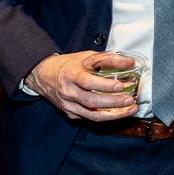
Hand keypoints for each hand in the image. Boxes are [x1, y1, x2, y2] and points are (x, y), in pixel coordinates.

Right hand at [24, 51, 139, 121]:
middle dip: (113, 103)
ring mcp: (69, 105)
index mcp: (71, 75)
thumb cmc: (67, 65)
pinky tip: (118, 113)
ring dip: (114, 115)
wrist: (44, 75)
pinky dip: (106, 117)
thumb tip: (129, 62)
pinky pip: (90, 118)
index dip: (105, 86)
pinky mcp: (71, 113)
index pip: (88, 82)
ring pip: (92, 115)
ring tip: (129, 109)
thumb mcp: (86, 56)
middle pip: (91, 101)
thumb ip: (107, 59)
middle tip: (129, 100)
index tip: (120, 86)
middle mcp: (69, 91)